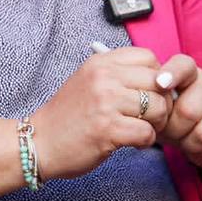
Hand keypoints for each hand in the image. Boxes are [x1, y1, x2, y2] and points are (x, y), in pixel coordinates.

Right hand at [31, 47, 171, 179]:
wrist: (39, 142)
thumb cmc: (69, 115)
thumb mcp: (90, 81)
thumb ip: (120, 75)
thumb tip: (162, 79)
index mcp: (101, 62)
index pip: (149, 57)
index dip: (157, 77)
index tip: (150, 93)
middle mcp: (104, 77)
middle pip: (159, 82)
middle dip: (162, 102)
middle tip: (151, 117)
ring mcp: (106, 103)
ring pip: (157, 108)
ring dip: (156, 124)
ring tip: (141, 129)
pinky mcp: (108, 130)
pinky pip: (147, 133)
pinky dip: (146, 141)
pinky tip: (133, 143)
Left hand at [155, 55, 201, 172]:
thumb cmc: (174, 114)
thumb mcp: (160, 104)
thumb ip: (151, 100)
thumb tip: (141, 107)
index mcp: (188, 74)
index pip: (183, 66)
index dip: (172, 74)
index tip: (160, 83)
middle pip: (188, 111)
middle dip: (175, 130)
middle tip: (172, 132)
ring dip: (191, 146)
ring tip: (187, 142)